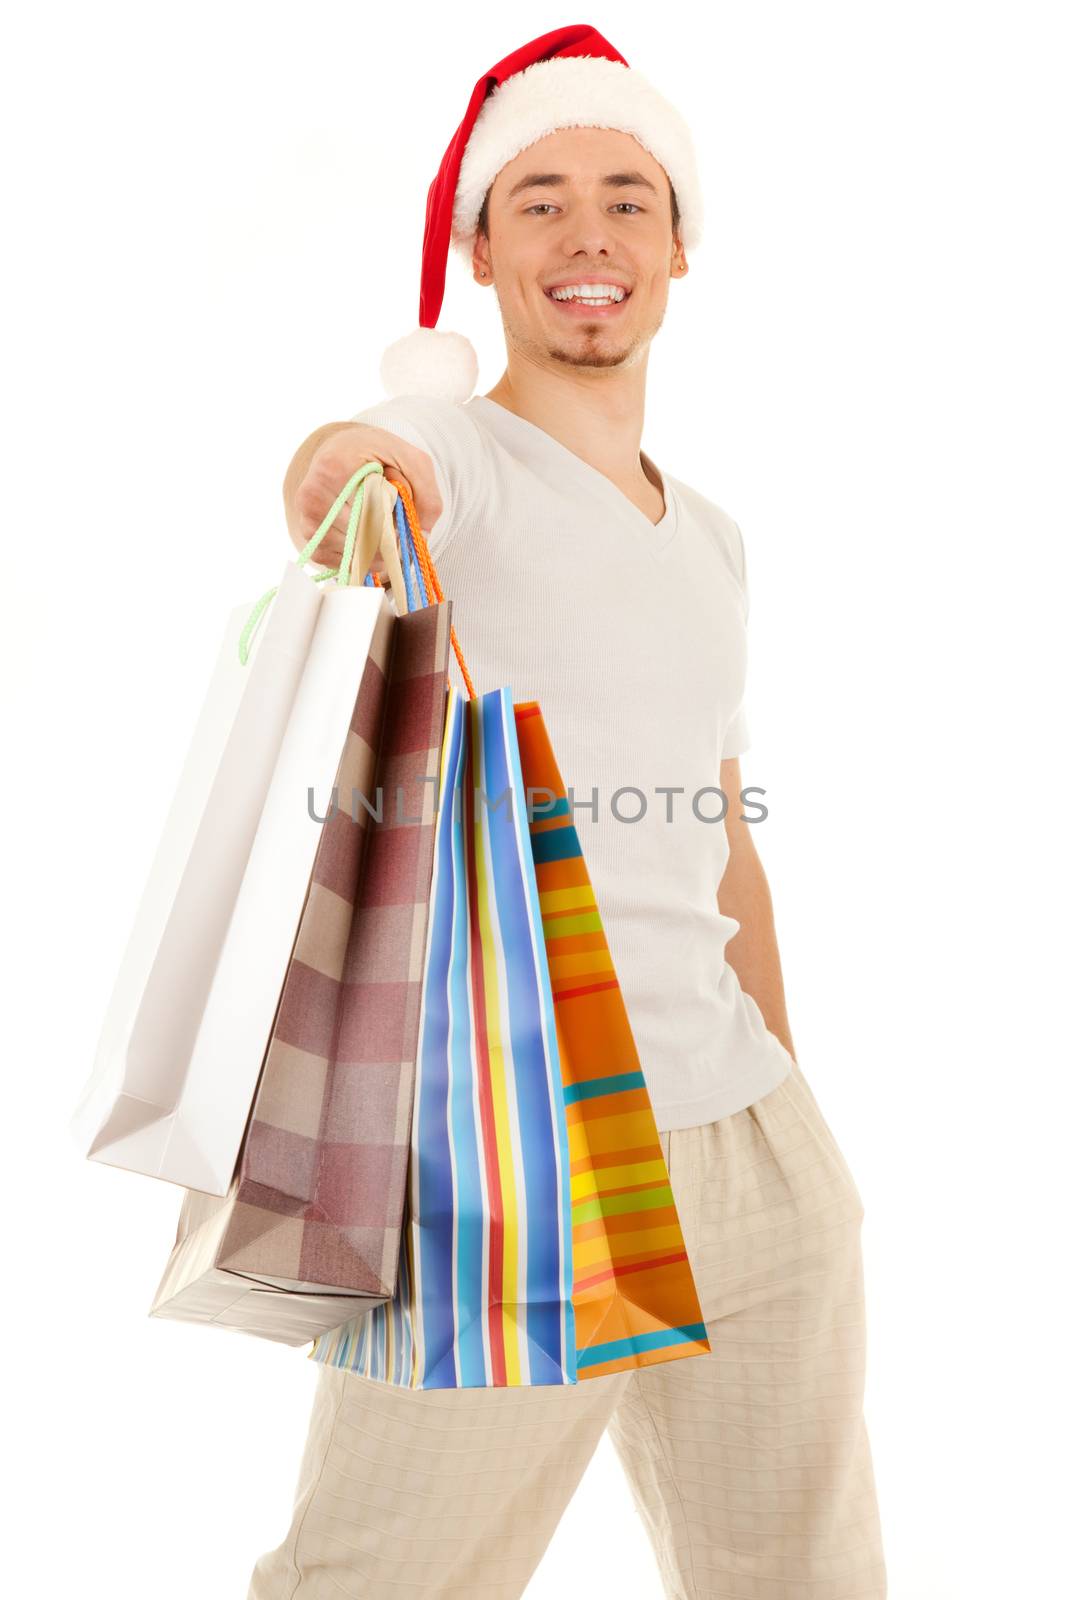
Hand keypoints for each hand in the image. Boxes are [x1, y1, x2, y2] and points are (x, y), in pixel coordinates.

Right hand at [288, 423, 443, 578]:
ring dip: (378, 550)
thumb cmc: (377, 456)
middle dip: (388, 538)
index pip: (371, 512)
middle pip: (363, 538)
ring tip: (378, 521)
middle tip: (394, 519)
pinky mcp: (311, 543)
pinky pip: (345, 564)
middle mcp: (311, 497)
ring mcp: (307, 523)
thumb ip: (427, 493)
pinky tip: (365, 533)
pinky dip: (364, 557)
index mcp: (333, 469)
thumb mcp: (412, 461)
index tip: (400, 513)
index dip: (394, 521)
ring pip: (355, 555)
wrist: (342, 452)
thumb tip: (422, 536)